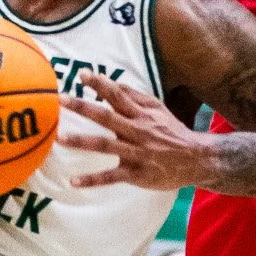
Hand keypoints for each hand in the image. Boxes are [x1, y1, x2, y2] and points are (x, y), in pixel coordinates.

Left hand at [59, 73, 206, 190]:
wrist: (195, 159)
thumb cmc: (171, 132)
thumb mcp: (157, 109)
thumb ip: (135, 96)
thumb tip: (112, 83)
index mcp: (141, 114)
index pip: (118, 95)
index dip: (101, 83)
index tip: (82, 74)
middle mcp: (137, 131)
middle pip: (107, 117)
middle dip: (83, 107)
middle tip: (60, 99)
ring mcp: (136, 153)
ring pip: (106, 146)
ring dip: (82, 142)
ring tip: (60, 138)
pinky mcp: (136, 174)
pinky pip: (111, 177)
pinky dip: (93, 180)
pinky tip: (73, 181)